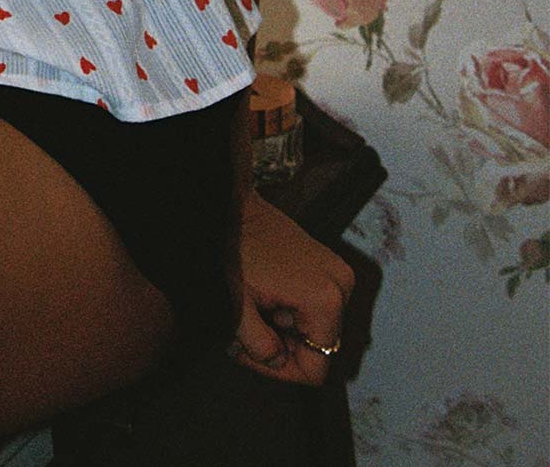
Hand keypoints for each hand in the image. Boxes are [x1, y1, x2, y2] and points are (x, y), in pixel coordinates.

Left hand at [223, 187, 355, 384]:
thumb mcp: (237, 307)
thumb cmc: (235, 250)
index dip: (282, 370)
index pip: (317, 368)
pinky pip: (318, 306)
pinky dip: (293, 310)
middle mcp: (342, 287)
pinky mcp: (331, 264)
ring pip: (316, 328)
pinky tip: (268, 296)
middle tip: (248, 332)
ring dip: (286, 328)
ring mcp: (339, 273)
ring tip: (256, 309)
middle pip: (318, 347)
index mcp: (325, 300)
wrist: (236, 207)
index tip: (254, 353)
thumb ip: (259, 347)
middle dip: (282, 346)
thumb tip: (278, 360)